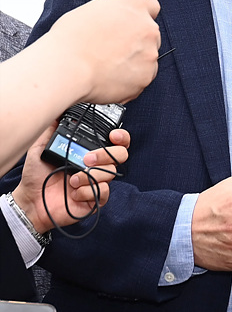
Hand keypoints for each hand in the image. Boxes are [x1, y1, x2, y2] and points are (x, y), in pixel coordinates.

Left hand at [12, 127, 128, 233]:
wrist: (31, 201)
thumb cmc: (36, 176)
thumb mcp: (39, 148)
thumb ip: (49, 129)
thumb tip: (56, 110)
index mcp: (89, 150)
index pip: (116, 141)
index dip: (121, 137)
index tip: (112, 135)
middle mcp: (97, 165)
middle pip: (121, 155)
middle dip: (105, 155)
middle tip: (86, 159)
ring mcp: (98, 182)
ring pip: (110, 173)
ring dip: (90, 176)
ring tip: (71, 179)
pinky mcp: (95, 199)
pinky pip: (103, 192)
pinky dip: (87, 191)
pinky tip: (74, 193)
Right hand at [49, 0, 160, 104]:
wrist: (66, 68)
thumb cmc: (71, 39)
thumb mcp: (93, 10)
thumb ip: (115, 13)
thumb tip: (118, 20)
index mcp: (134, 6)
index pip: (151, 6)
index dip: (140, 15)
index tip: (133, 23)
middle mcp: (148, 28)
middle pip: (150, 34)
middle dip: (136, 41)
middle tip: (113, 48)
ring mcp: (149, 54)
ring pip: (147, 57)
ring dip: (133, 61)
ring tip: (107, 65)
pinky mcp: (146, 77)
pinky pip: (142, 77)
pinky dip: (130, 79)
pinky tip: (110, 77)